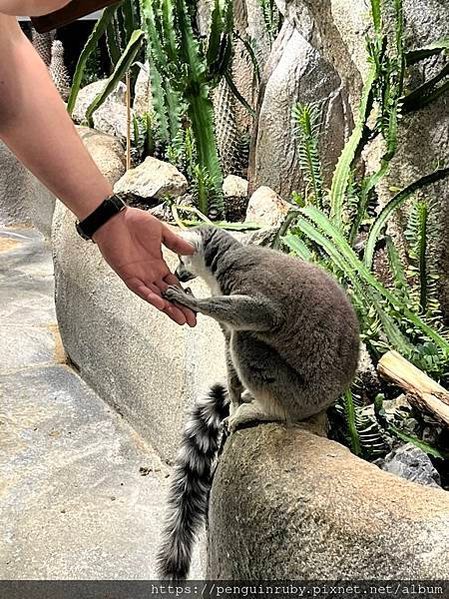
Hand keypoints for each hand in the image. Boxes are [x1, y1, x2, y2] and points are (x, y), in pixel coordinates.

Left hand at [93, 207, 196, 326]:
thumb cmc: (133, 221)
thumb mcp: (161, 231)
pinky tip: (160, 303)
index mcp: (158, 265)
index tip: (194, 307)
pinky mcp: (127, 274)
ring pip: (155, 296)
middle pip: (167, 296)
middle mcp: (149, 273)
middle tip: (191, 321)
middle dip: (179, 308)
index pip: (174, 285)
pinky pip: (140, 288)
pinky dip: (150, 296)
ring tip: (179, 318)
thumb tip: (192, 250)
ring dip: (167, 308)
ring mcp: (139, 275)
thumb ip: (175, 243)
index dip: (184, 297)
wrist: (113, 217)